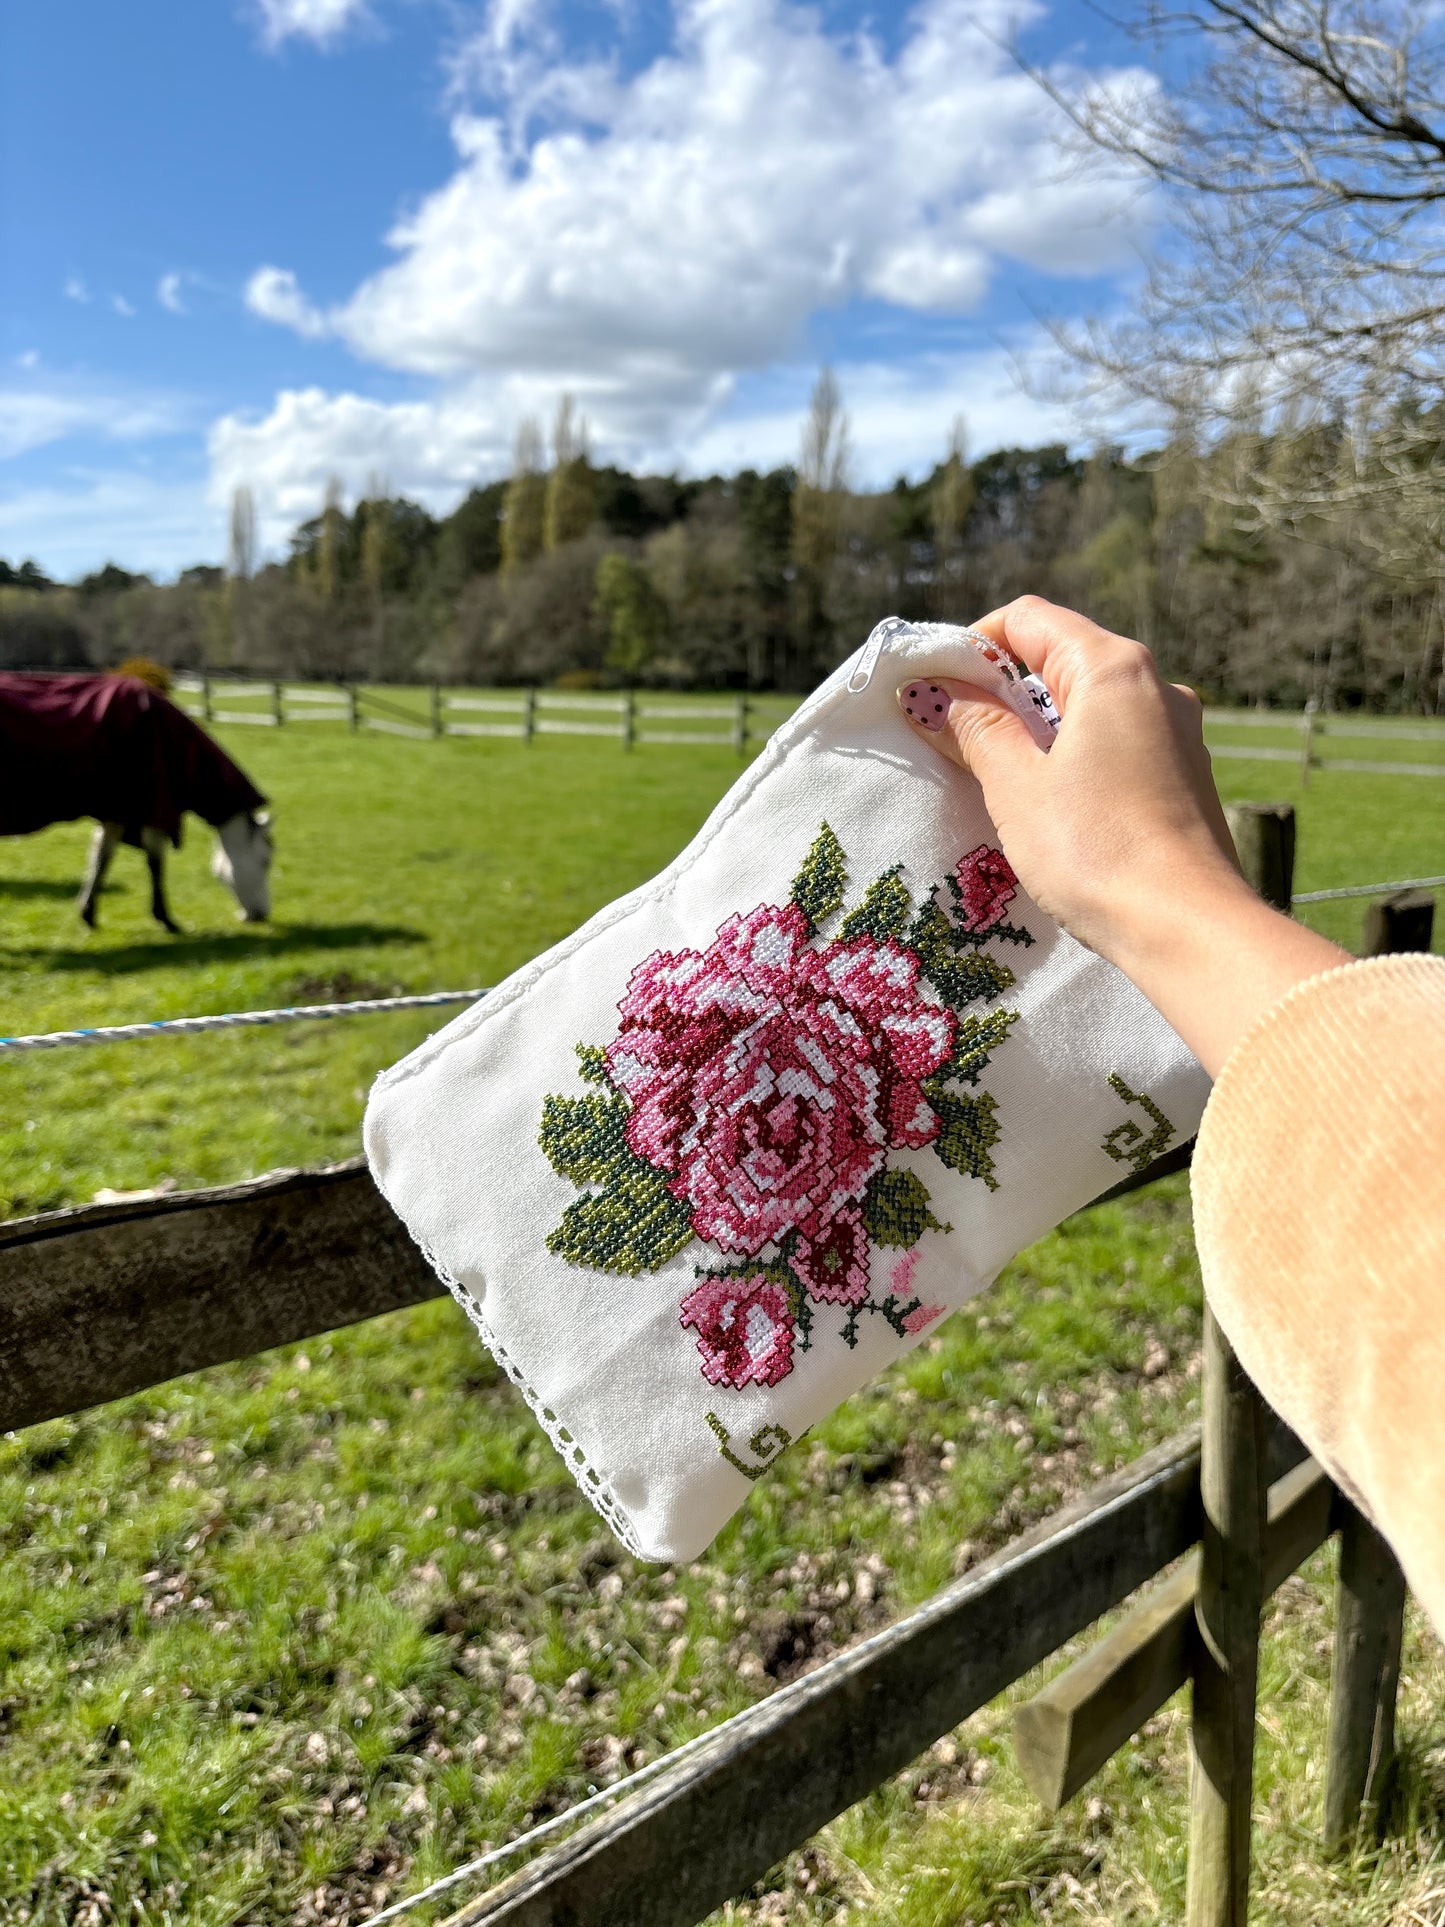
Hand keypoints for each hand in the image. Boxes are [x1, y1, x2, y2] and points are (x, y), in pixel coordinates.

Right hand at [897, 596, 1349, 1074]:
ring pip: (1088, 705)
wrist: (1187, 928)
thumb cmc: (1095, 850)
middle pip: (1059, 658)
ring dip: (1035, 728)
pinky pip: (1116, 742)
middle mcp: (1156, 685)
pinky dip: (1073, 755)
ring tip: (997, 778)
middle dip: (1000, 690)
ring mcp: (1178, 731)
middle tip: (954, 737)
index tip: (934, 690)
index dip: (970, 646)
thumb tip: (932, 692)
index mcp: (1113, 668)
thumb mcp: (1016, 787)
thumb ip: (974, 729)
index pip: (1027, 619)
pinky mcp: (1184, 776)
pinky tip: (1051, 807)